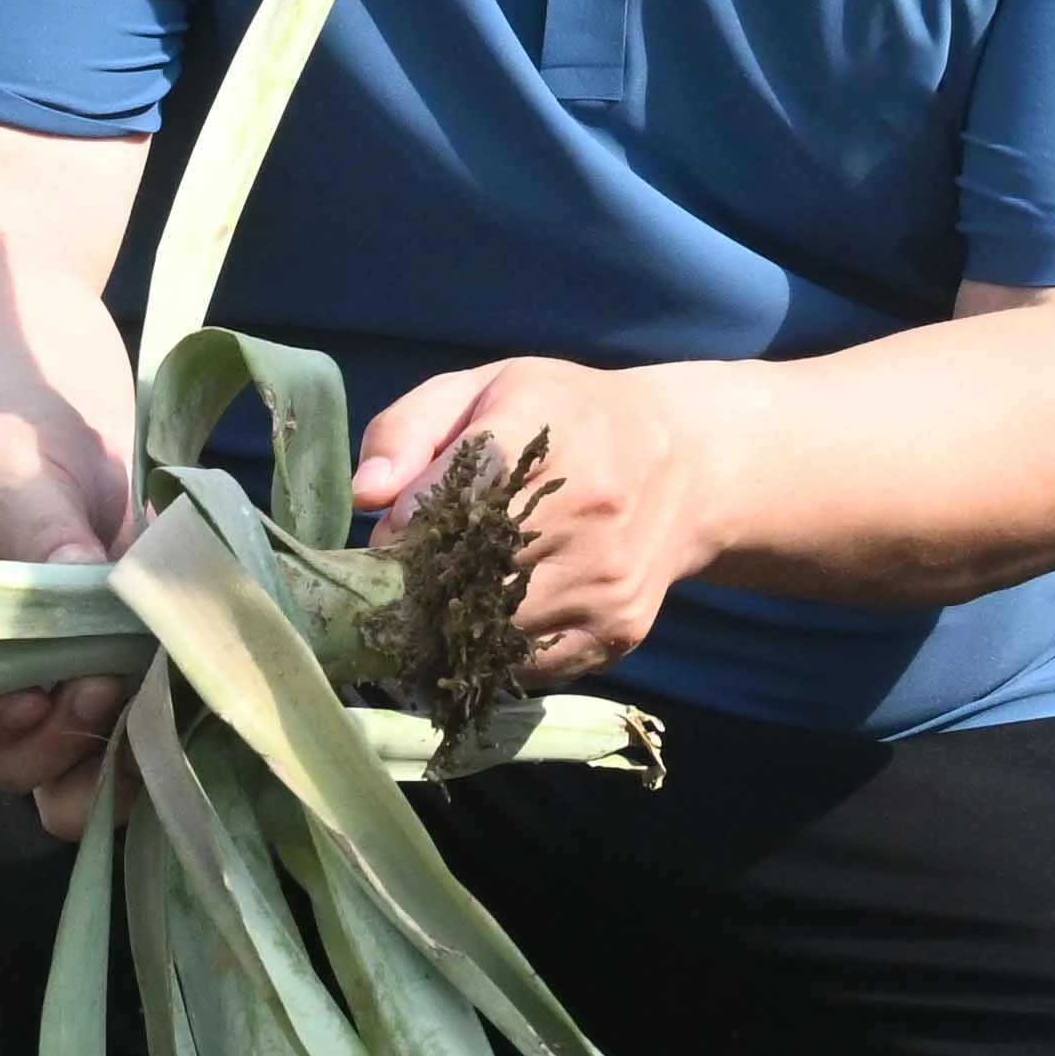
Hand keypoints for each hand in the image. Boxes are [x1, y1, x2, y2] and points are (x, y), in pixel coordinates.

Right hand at [0, 412, 146, 835]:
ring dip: (104, 770)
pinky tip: (179, 732)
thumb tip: (76, 573)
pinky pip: (120, 775)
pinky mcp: (112, 710)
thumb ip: (43, 532)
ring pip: (62, 790)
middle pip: (5, 767)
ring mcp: (52, 711)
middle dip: (54, 745)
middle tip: (101, 686)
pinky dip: (147, 768)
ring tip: (145, 716)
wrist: (72, 461)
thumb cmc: (22, 469)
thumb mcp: (21, 483)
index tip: (34, 695)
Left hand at [356, 357, 728, 678]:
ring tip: (447, 600)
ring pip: (491, 632)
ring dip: (452, 627)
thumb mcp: (487, 389)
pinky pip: (529, 666)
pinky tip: (494, 622)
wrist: (687, 464)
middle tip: (406, 580)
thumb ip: (409, 430)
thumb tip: (367, 496)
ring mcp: (606, 578)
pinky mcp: (619, 629)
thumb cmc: (565, 419)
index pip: (452, 499)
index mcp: (545, 433)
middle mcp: (585, 509)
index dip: (406, 527)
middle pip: (465, 577)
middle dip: (418, 587)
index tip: (393, 536)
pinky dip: (496, 654)